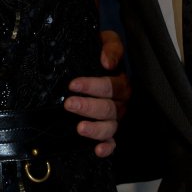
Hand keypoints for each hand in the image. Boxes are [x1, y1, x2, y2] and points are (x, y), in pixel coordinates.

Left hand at [65, 30, 131, 157]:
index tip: (73, 84)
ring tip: (79, 128)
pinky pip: (112, 143)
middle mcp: (121, 102)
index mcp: (122, 82)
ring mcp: (115, 118)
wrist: (94, 57)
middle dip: (89, 107)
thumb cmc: (99, 50)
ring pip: (110, 127)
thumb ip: (111, 47)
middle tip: (69, 104)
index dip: (93, 86)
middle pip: (110, 108)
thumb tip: (108, 62)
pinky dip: (107, 148)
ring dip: (96, 129)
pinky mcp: (108, 131)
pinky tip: (97, 150)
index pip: (111, 86)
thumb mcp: (107, 41)